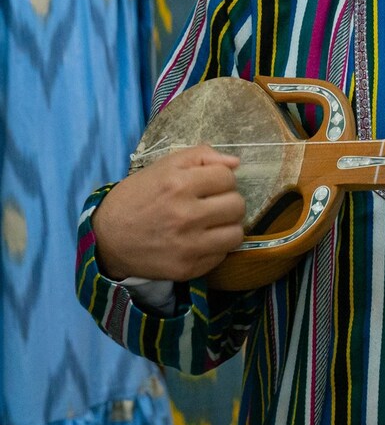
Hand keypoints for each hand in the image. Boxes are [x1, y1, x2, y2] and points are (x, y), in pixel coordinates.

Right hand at [92, 145, 246, 282]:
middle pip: (237, 205)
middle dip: (227, 201)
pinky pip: (222, 254)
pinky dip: (216, 247)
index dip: (220, 179)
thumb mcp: (162, 167)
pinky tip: (199, 241)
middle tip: (210, 205)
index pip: (228, 177)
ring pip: (236, 232)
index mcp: (178, 185)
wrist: (106, 239)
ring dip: (227, 226)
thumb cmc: (136, 198)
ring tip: (211, 224)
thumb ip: (200, 156)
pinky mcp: (188, 268)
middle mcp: (185, 216)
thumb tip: (235, 162)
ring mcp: (187, 245)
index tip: (208, 185)